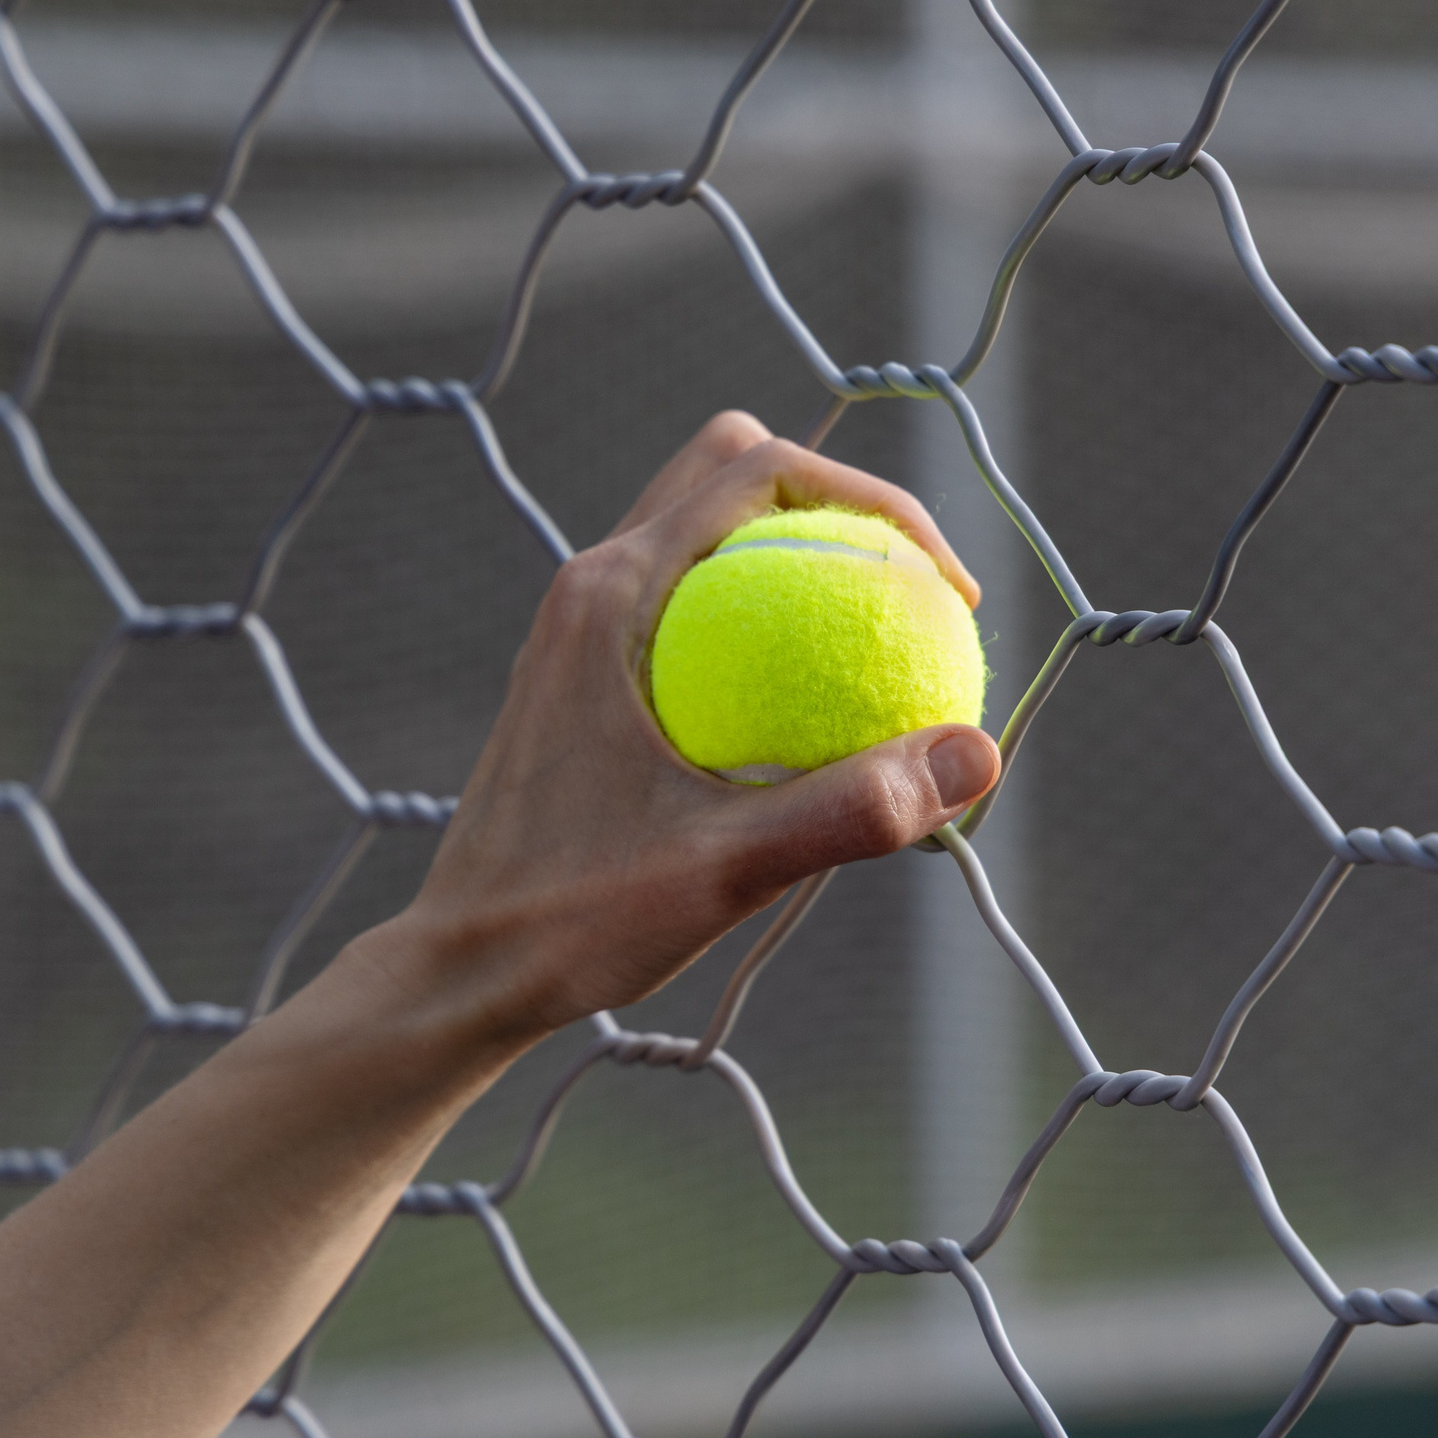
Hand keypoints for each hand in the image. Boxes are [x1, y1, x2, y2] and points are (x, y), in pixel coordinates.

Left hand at [379, 411, 1002, 1040]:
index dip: (877, 500)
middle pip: (734, 473)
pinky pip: (693, 604)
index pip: (762, 471)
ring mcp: (583, 627)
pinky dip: (763, 621)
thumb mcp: (724, 871)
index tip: (947, 590)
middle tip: (917, 596)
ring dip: (799, 557)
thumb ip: (849, 810)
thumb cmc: (573, 921)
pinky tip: (814, 716)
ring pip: (710, 534)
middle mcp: (591, 585)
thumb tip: (974, 755)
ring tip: (880, 647)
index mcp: (610, 592)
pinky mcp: (586, 675)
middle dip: (841, 502)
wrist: (463, 967)